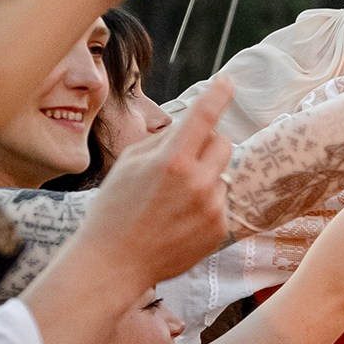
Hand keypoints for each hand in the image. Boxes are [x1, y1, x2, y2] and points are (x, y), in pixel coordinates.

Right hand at [76, 74, 233, 283]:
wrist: (115, 262)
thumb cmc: (115, 208)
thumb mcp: (130, 163)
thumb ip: (164, 140)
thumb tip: (192, 125)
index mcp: (172, 160)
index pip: (205, 116)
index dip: (219, 94)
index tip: (228, 81)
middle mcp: (198, 182)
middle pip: (224, 143)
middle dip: (208, 144)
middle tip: (183, 158)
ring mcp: (213, 207)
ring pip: (223, 174)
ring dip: (206, 176)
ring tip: (174, 199)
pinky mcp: (220, 229)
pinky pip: (221, 202)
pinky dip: (206, 203)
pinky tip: (179, 219)